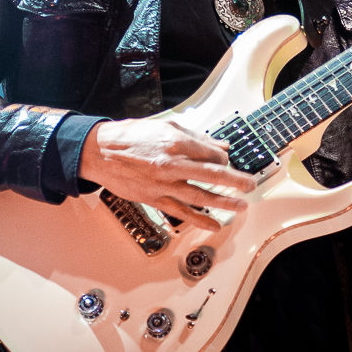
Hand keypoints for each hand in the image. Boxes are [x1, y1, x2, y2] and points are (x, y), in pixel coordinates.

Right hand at [79, 117, 255, 232]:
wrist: (101, 152)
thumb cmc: (131, 137)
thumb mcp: (167, 127)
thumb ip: (196, 138)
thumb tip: (220, 144)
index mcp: (177, 143)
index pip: (212, 154)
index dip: (224, 158)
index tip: (227, 160)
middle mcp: (172, 165)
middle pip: (213, 175)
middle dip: (235, 181)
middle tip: (250, 185)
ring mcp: (164, 184)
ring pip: (201, 196)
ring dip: (224, 203)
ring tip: (241, 206)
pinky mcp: (154, 199)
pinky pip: (181, 212)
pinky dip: (200, 220)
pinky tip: (214, 224)